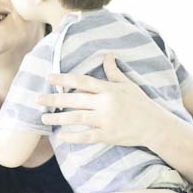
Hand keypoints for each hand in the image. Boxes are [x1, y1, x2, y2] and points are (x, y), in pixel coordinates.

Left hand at [37, 52, 162, 145]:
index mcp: (109, 90)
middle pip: (75, 100)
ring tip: (43, 118)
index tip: (48, 77)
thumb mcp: (128, 85)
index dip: (64, 79)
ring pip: (77, 119)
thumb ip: (114, 72)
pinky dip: (72, 136)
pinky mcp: (108, 136)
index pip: (82, 82)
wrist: (155, 126)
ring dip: (58, 118)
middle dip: (54, 100)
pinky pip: (86, 137)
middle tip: (37, 99)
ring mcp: (106, 121)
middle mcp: (106, 104)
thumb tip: (107, 55)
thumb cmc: (141, 103)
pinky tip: (59, 135)